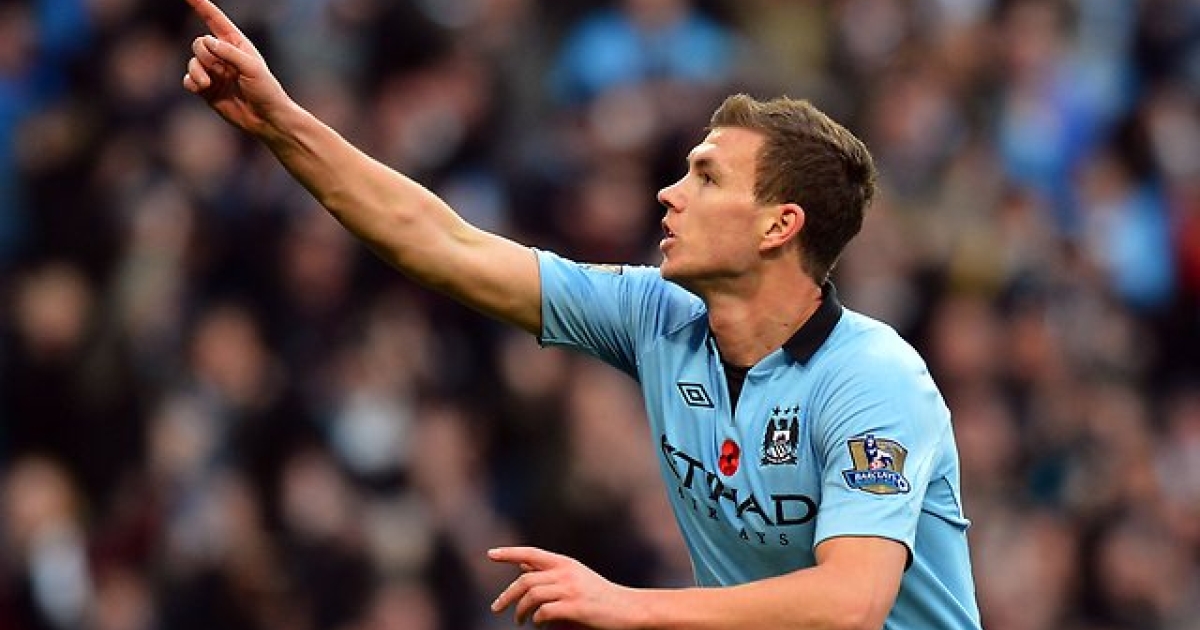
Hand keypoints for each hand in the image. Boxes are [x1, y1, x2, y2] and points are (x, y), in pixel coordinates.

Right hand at [181, 0, 288, 136]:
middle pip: (199, 43)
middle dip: (204, 54)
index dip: (202, 6)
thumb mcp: (252, 67)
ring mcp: (214, 73)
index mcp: (237, 45)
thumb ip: (228, 53)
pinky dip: (192, 82)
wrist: (267, 119)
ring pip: (192, 62)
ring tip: (207, 83)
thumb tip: (205, 41)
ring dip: (197, 70)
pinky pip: (189, 80)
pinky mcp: (207, 90)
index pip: (215, 21)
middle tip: (218, 69)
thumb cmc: (266, 91)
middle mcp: (223, 56)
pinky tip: (201, 88)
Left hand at [488, 547, 639, 628]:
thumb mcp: (573, 578)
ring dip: (520, 611)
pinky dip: (538, 620)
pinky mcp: (576, 607)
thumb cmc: (598, 595)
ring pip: (532, 597)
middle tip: (496, 608)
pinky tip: (540, 624)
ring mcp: (571, 589)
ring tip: (520, 621)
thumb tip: (521, 565)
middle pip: (525, 580)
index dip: (509, 552)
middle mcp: (566, 572)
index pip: (531, 553)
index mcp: (565, 563)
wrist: (628, 609)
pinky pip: (544, 613)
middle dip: (506, 595)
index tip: (490, 554)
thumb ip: (548, 572)